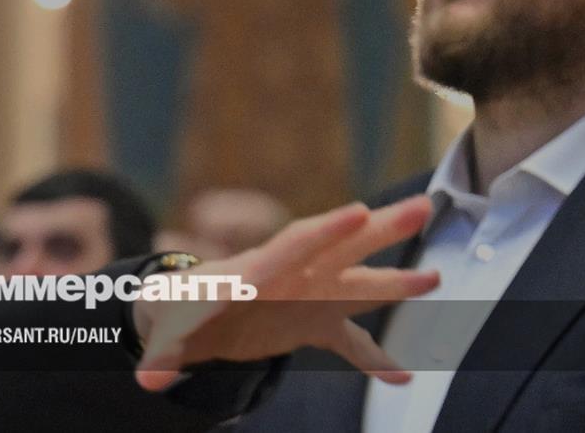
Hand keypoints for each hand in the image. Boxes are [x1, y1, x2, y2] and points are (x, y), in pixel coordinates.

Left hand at [133, 196, 438, 390]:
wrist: (188, 313)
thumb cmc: (177, 312)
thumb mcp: (168, 331)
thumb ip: (163, 354)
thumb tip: (146, 379)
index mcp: (256, 271)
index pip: (293, 245)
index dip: (325, 231)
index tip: (358, 210)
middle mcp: (291, 277)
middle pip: (340, 247)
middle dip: (379, 229)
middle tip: (423, 205)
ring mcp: (306, 298)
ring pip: (357, 284)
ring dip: (395, 282)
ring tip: (437, 277)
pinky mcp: (311, 324)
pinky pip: (350, 341)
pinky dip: (374, 360)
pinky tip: (403, 378)